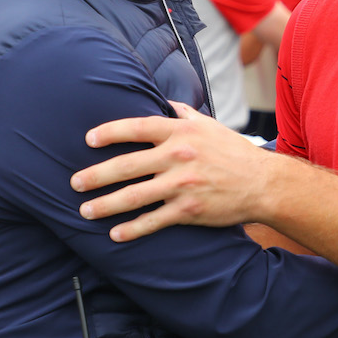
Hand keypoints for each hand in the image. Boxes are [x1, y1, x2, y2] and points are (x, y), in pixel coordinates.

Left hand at [74, 101, 275, 241]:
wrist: (262, 183)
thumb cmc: (233, 153)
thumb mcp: (210, 125)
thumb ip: (184, 114)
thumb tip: (165, 103)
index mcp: (181, 132)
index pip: (137, 128)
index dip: (110, 132)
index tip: (88, 140)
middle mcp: (178, 156)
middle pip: (126, 165)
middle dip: (95, 175)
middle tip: (74, 183)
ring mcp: (182, 184)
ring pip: (134, 196)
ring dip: (105, 205)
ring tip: (85, 211)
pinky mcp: (189, 210)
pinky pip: (154, 221)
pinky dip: (132, 229)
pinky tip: (115, 234)